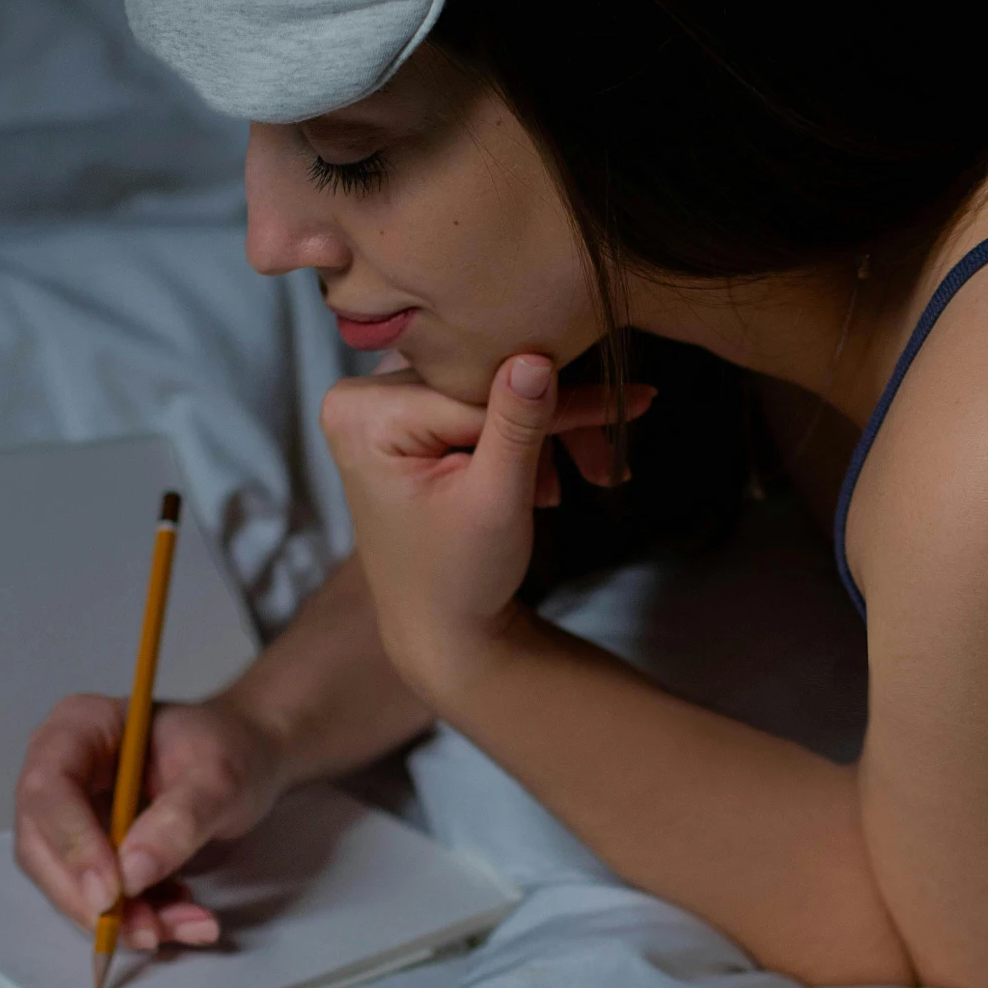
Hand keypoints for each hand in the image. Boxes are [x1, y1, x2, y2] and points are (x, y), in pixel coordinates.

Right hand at [13, 691, 282, 949]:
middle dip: (93, 900)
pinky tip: (184, 918)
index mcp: (79, 726)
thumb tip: (130, 876)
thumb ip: (179, 821)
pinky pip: (96, 896)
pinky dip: (138, 918)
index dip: (72, 846)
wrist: (246, 759)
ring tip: (185, 925)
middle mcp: (60, 770)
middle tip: (148, 931)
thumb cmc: (230, 749)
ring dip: (121, 919)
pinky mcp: (89, 851)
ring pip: (68, 883)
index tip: (112, 893)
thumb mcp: (220, 778)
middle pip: (43, 847)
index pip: (49, 791)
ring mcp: (70, 813)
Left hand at [320, 355, 653, 703]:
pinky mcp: (406, 420)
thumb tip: (537, 356)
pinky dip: (522, 440)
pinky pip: (478, 408)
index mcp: (363, 414)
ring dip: (546, 435)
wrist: (440, 632)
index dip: (556, 402)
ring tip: (589, 478)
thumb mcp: (497, 500)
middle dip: (554, 421)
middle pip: (483, 385)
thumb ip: (517, 425)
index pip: (478, 389)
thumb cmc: (461, 579)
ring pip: (488, 395)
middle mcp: (359, 399)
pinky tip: (547, 483)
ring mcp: (379, 408)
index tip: (627, 399)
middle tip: (612, 454)